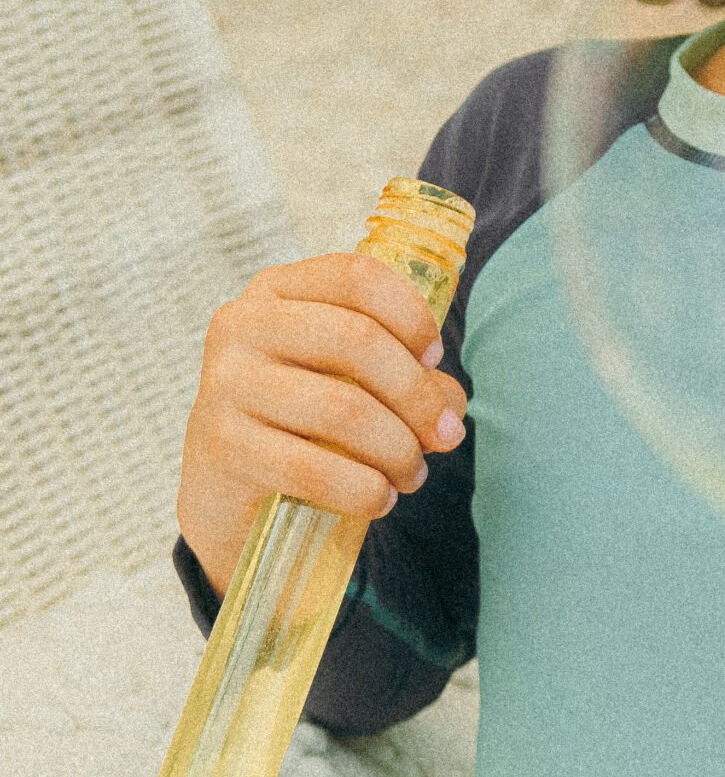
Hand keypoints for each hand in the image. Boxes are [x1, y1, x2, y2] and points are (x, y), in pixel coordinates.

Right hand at [178, 256, 468, 598]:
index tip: (435, 358)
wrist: (225, 492)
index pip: (357, 278)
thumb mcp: (349, 381)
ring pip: (342, 409)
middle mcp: (243, 324)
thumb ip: (408, 378)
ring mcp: (225, 383)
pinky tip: (379, 498)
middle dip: (417, 395)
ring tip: (412, 474)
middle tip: (445, 436)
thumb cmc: (300, 420)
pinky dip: (362, 489)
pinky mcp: (222, 446)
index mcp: (276, 291)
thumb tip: (450, 411)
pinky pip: (313, 468)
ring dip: (397, 450)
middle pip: (357, 339)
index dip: (411, 315)